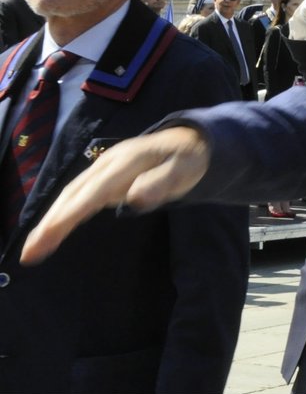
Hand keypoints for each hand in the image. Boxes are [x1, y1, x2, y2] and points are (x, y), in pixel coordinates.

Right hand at [21, 126, 211, 264]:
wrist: (188, 140)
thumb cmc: (187, 159)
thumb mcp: (184, 169)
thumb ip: (160, 183)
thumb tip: (134, 199)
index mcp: (126, 161)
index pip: (94, 192)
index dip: (70, 214)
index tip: (50, 236)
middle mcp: (108, 163)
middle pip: (73, 193)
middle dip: (50, 222)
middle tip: (30, 253)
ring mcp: (102, 168)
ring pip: (70, 195)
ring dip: (50, 220)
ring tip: (32, 248)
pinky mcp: (102, 177)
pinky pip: (76, 196)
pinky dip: (60, 214)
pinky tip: (50, 232)